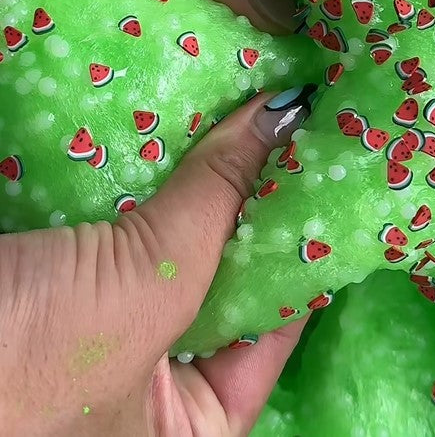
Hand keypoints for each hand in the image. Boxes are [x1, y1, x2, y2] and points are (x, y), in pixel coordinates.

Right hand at [0, 91, 308, 435]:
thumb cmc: (22, 367)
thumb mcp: (143, 294)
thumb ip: (217, 206)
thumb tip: (282, 116)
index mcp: (186, 425)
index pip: (277, 327)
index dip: (305, 247)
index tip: (327, 173)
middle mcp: (148, 378)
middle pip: (222, 271)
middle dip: (245, 200)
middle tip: (284, 124)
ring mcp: (99, 322)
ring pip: (167, 234)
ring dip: (193, 174)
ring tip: (239, 106)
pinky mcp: (57, 272)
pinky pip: (116, 215)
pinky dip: (140, 169)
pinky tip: (170, 118)